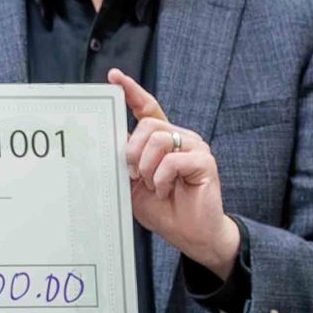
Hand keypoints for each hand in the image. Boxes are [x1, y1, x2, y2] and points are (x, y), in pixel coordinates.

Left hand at [109, 70, 238, 280]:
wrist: (190, 235)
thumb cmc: (164, 210)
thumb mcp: (133, 186)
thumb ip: (124, 163)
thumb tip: (108, 141)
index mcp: (163, 140)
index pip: (147, 108)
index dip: (131, 91)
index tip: (114, 77)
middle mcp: (180, 137)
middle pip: (148, 125)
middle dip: (133, 151)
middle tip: (134, 175)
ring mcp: (195, 147)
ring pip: (160, 139)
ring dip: (148, 168)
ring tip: (153, 186)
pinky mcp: (205, 161)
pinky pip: (173, 160)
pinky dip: (162, 179)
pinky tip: (166, 191)